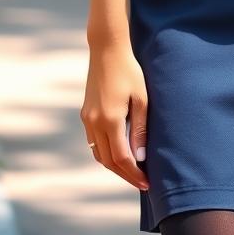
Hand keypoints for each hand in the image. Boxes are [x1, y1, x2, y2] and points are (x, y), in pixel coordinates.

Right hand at [81, 40, 149, 191]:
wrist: (107, 50)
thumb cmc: (129, 71)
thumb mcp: (141, 98)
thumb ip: (140, 128)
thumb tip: (140, 157)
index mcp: (109, 120)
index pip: (121, 158)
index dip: (134, 174)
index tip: (147, 183)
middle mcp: (94, 123)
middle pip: (108, 161)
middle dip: (125, 175)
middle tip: (142, 183)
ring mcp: (87, 119)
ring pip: (98, 154)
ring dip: (114, 166)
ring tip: (132, 171)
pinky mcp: (85, 114)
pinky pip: (93, 142)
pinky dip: (105, 153)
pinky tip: (118, 152)